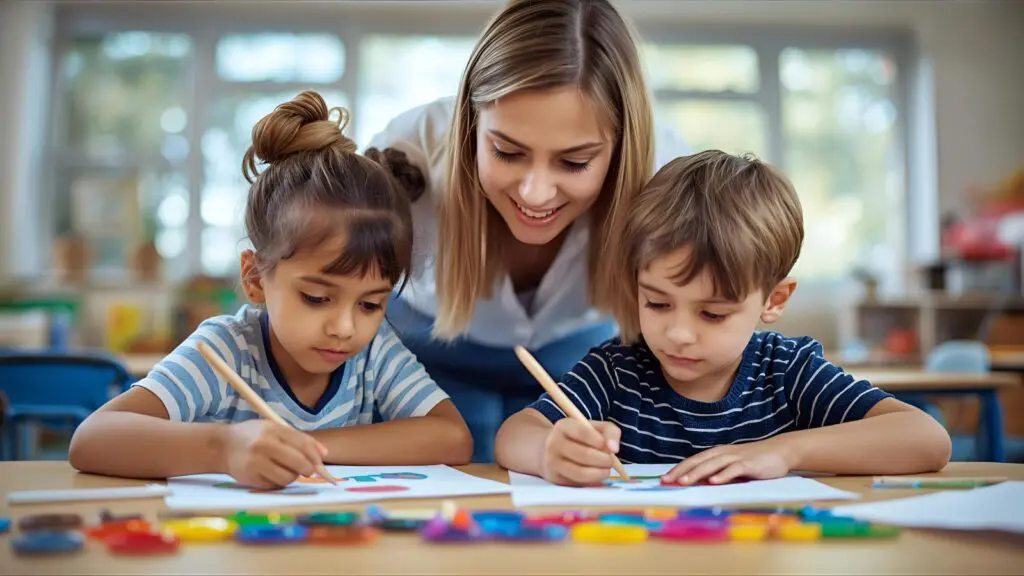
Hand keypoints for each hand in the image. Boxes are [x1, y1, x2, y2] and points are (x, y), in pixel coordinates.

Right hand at [221, 420, 328, 488]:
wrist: (222, 446)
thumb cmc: (253, 436)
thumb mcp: (274, 429)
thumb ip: (299, 439)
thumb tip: (324, 454)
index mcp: (273, 430)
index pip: (303, 443)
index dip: (315, 455)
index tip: (320, 463)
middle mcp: (264, 445)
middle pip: (299, 463)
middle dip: (308, 469)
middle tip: (307, 471)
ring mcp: (256, 462)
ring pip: (288, 477)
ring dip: (291, 477)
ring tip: (284, 470)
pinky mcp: (251, 478)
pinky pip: (275, 485)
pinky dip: (277, 482)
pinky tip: (270, 474)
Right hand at [541, 419, 620, 486]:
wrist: (549, 450)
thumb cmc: (577, 437)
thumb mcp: (594, 427)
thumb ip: (610, 432)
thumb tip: (614, 449)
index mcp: (564, 426)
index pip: (582, 432)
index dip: (600, 441)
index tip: (609, 447)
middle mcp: (554, 443)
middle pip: (584, 454)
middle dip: (604, 460)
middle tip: (610, 461)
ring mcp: (552, 462)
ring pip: (581, 473)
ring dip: (599, 473)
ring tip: (605, 470)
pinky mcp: (555, 478)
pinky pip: (578, 483)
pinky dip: (591, 481)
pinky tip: (594, 475)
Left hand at [661, 438, 796, 485]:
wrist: (779, 451)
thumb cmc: (754, 461)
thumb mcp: (732, 466)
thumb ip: (717, 473)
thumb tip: (700, 484)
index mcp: (717, 453)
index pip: (693, 461)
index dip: (678, 469)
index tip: (664, 479)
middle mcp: (723, 453)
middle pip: (698, 461)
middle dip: (681, 471)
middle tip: (667, 481)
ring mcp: (736, 457)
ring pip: (712, 465)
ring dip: (697, 473)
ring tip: (684, 482)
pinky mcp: (749, 463)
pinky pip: (733, 469)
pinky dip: (723, 475)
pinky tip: (713, 481)